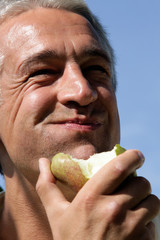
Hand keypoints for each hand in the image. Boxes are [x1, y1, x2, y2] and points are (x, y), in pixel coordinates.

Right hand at [36, 150, 159, 239]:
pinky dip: (147, 222)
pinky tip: (134, 229)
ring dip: (146, 200)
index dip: (131, 156)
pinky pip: (153, 222)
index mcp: (90, 199)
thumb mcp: (56, 215)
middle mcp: (113, 210)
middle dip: (138, 182)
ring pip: (152, 200)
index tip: (136, 155)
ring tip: (134, 207)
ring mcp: (131, 227)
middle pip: (141, 183)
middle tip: (131, 187)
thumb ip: (48, 186)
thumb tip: (42, 161)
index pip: (118, 167)